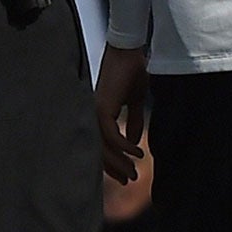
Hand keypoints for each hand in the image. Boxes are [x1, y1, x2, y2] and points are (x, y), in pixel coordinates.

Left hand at [95, 43, 147, 182]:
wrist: (130, 52)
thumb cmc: (133, 71)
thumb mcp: (135, 101)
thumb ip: (133, 121)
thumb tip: (134, 143)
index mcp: (100, 113)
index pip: (101, 146)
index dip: (112, 162)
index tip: (125, 176)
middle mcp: (94, 115)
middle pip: (99, 151)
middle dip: (114, 168)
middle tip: (128, 180)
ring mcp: (96, 112)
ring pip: (103, 147)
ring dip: (119, 162)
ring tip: (133, 173)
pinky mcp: (102, 108)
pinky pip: (112, 135)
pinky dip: (124, 147)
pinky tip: (137, 153)